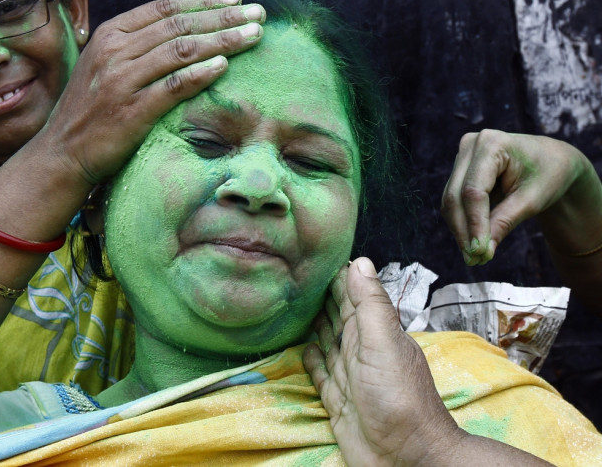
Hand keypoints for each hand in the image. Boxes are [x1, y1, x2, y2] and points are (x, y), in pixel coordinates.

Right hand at [41, 0, 263, 184]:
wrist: (62, 153)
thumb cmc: (91, 111)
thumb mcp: (106, 66)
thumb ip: (138, 47)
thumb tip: (183, 31)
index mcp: (111, 34)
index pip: (165, 8)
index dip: (204, 1)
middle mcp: (115, 51)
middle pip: (179, 25)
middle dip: (223, 17)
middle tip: (257, 13)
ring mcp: (121, 80)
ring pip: (181, 51)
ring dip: (222, 41)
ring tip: (253, 35)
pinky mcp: (130, 111)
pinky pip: (172, 86)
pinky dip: (200, 74)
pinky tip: (225, 67)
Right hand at [304, 257, 460, 466]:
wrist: (406, 457)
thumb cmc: (399, 397)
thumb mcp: (384, 342)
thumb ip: (370, 304)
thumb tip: (359, 260)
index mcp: (373, 329)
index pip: (351, 292)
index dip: (333, 272)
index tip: (309, 251)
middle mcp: (359, 346)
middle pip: (335, 312)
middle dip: (317, 293)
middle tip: (291, 271)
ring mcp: (347, 371)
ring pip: (325, 337)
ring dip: (311, 320)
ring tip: (290, 301)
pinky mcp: (335, 396)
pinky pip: (318, 370)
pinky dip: (310, 356)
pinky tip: (301, 344)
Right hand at [441, 129, 598, 264]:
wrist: (552, 160)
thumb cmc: (549, 174)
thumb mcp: (533, 199)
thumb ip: (505, 221)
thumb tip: (482, 250)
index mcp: (492, 144)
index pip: (473, 190)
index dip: (474, 223)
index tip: (479, 251)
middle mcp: (471, 145)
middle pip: (455, 195)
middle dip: (463, 230)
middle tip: (473, 259)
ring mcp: (463, 156)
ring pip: (450, 200)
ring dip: (460, 229)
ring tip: (475, 255)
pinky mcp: (460, 169)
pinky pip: (454, 199)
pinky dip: (463, 221)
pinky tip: (473, 240)